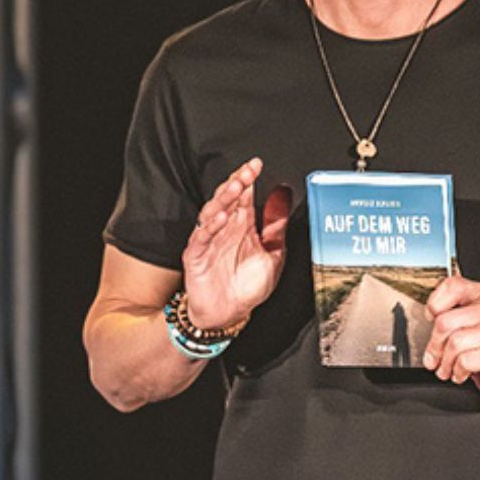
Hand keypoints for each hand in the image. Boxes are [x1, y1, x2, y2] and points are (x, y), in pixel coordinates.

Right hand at [182, 157, 291, 329]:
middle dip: (237, 183)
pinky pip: (201, 238)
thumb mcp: (272, 252)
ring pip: (212, 212)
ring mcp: (209, 240)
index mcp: (242, 224)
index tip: (256, 165)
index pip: (244, 195)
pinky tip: (220, 218)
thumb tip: (283, 193)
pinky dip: (209, 227)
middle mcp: (224, 228)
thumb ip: (276, 223)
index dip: (248, 179)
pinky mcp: (196, 256)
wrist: (229, 314)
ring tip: (236, 187)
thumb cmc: (247, 285)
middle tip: (247, 172)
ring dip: (223, 199)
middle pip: (228, 199)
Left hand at [422, 274, 479, 402]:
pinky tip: (462, 372)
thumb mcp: (460, 325)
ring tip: (447, 369)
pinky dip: (458, 371)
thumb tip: (429, 316)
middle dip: (434, 346)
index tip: (431, 318)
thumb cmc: (479, 347)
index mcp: (479, 294)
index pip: (453, 286)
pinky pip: (465, 361)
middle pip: (446, 321)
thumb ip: (444, 314)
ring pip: (455, 343)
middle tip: (433, 358)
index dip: (434, 304)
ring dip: (445, 363)